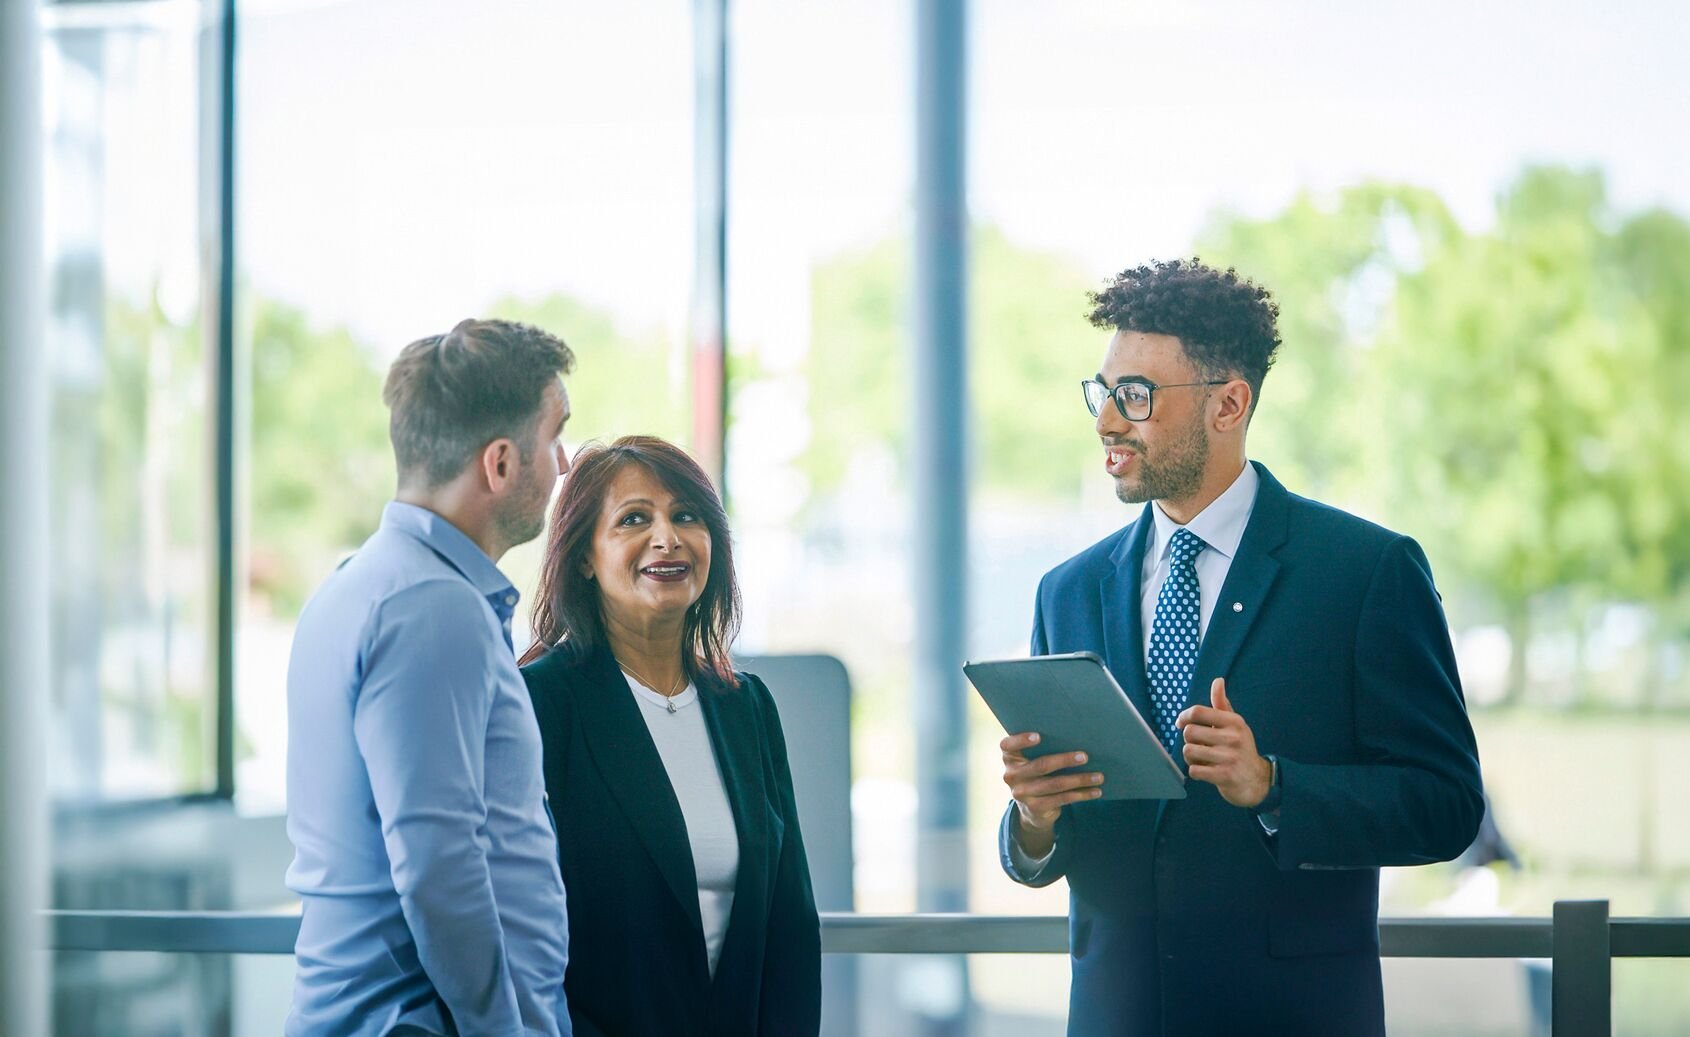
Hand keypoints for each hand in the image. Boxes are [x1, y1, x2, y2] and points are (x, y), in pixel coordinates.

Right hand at [1000, 732, 1103, 850]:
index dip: (1021, 740)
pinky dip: (1081, 794)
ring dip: (1080, 780)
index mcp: (1009, 757)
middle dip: (1065, 760)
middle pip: (1041, 766)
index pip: (1008, 745)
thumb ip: (1041, 748)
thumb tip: (1076, 735)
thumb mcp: (1031, 760)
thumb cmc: (1037, 773)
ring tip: (1099, 776)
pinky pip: (1062, 799)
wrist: (1031, 809)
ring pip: (1055, 784)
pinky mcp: (1035, 807)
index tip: (1039, 736)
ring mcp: (1022, 793)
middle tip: (1085, 756)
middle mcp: (1011, 775)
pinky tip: (1095, 791)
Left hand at [1175, 678, 1271, 808]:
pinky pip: (1194, 770)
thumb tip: (1217, 680)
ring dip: (1191, 757)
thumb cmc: (1241, 748)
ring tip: (1203, 758)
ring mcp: (1229, 757)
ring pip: (1188, 751)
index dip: (1183, 717)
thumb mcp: (1235, 724)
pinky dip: (1196, 771)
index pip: (1197, 712)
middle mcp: (1233, 737)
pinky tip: (1206, 771)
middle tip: (1199, 745)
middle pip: (1189, 732)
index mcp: (1234, 721)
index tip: (1181, 723)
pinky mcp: (1225, 776)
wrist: (1257, 780)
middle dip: (1189, 740)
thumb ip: (1222, 704)